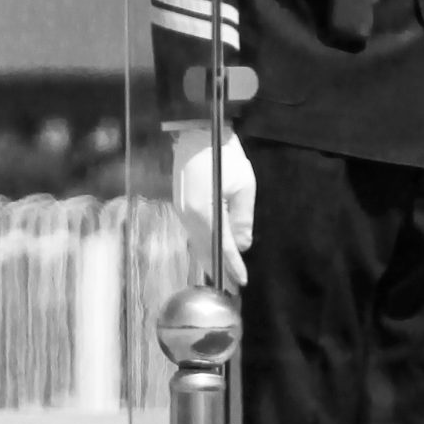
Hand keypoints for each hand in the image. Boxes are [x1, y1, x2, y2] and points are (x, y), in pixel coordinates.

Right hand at [171, 124, 255, 287]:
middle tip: (230, 290)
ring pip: (197, 242)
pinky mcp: (180, 205)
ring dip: (209, 260)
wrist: (197, 132)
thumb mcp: (243, 186)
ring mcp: (181, 211)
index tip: (242, 283)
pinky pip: (193, 233)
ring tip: (221, 276)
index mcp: (205, 212)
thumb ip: (242, 218)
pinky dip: (202, 246)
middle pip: (205, 250)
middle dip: (219, 270)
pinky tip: (208, 253)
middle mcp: (189, 216)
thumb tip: (242, 244)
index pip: (222, 247)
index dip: (233, 266)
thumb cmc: (224, 155)